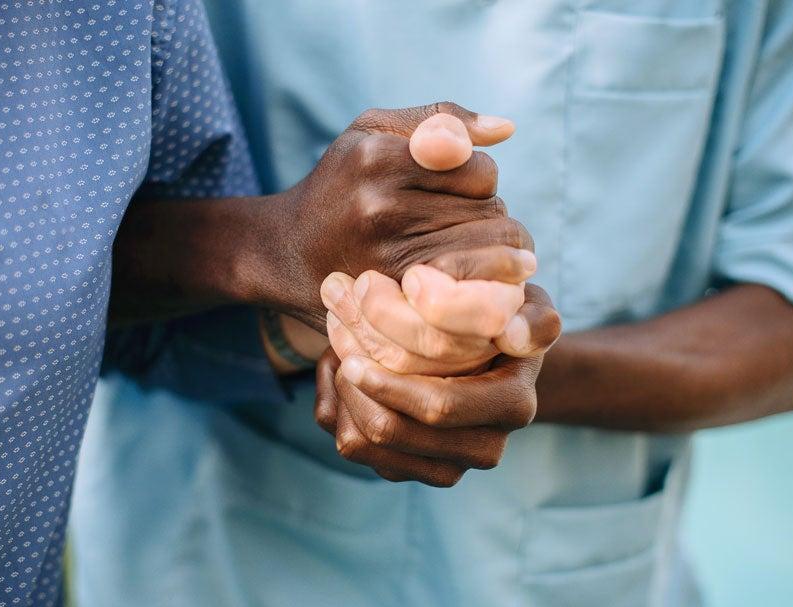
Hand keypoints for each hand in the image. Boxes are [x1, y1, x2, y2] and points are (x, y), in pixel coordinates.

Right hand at [270, 102, 532, 329]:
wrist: (284, 254)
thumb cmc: (340, 184)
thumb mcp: (373, 131)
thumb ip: (440, 118)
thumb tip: (507, 128)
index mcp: (377, 158)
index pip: (481, 171)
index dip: (478, 178)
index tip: (456, 187)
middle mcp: (380, 208)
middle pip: (491, 214)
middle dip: (487, 217)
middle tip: (458, 222)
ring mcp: (386, 259)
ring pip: (487, 255)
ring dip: (489, 254)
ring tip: (461, 248)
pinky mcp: (394, 302)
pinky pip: (472, 291)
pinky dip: (479, 285)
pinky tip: (466, 278)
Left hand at [315, 251, 560, 485]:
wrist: (488, 357)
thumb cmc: (499, 320)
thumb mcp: (527, 308)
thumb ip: (533, 318)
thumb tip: (517, 336)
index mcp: (511, 406)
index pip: (439, 407)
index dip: (389, 383)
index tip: (352, 353)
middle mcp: (484, 448)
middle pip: (392, 432)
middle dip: (353, 387)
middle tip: (335, 341)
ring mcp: (445, 466)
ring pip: (364, 445)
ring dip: (341, 396)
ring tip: (340, 352)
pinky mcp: (410, 471)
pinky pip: (353, 446)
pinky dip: (336, 408)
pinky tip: (342, 373)